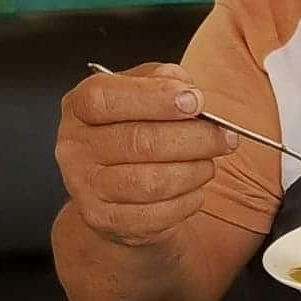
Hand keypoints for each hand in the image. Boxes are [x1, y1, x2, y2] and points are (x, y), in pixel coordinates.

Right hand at [54, 63, 236, 248]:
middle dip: (195, 138)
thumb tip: (187, 90)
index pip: (104, 97)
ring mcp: (85, 187)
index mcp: (79, 107)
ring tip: (207, 164)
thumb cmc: (134, 132)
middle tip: (225, 137)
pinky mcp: (105, 220)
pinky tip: (192, 188)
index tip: (195, 101)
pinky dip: (188, 200)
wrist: (114, 190)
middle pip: (140, 141)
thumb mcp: (143, 94)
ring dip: (195, 171)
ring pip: (153, 182)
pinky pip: (160, 213)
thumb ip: (162, 80)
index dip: (154, 97)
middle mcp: (75, 146)